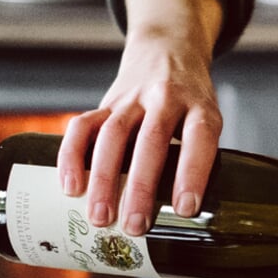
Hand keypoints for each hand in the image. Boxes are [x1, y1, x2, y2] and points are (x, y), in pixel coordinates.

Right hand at [57, 0, 224, 235]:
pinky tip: (69, 187)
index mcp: (200, 106)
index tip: (184, 209)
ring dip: (102, 179)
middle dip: (140, 188)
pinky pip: (83, 126)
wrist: (168, 51)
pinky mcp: (105, 101)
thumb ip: (198, 159)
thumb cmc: (192, 104)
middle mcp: (166, 98)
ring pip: (112, 136)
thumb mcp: (208, 121)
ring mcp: (132, 98)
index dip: (192, 173)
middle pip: (151, 142)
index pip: (199, 137)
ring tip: (99, 218)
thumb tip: (190, 222)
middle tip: (133, 227)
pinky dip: (72, 156)